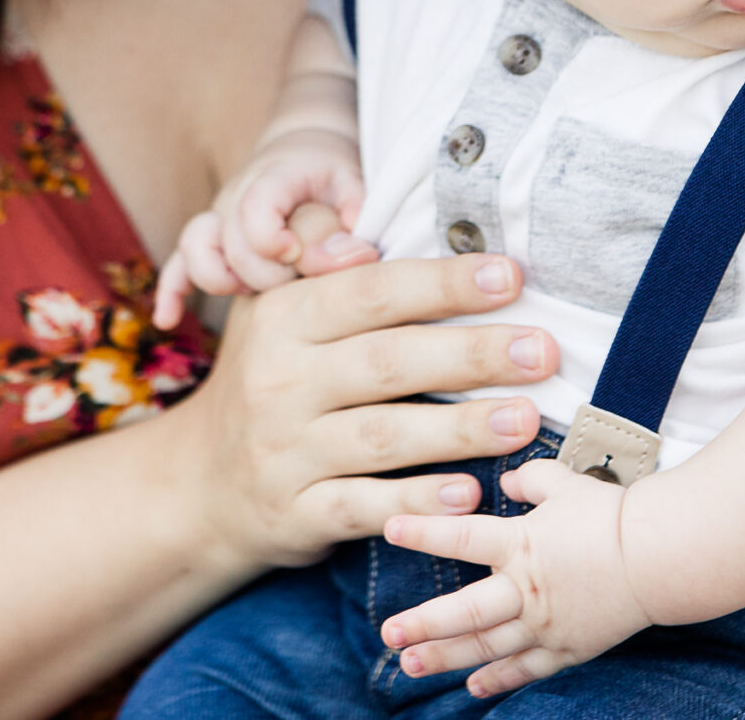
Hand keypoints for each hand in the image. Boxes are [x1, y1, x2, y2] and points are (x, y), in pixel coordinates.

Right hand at [153, 142, 373, 329]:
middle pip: (231, 246)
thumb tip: (356, 256)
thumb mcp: (351, 182)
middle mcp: (237, 196)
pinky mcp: (207, 239)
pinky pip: (178, 264)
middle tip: (297, 280)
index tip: (297, 255)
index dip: (272, 239)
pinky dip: (171, 291)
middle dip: (265, 276)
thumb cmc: (331, 174)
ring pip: (197, 253)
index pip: (254, 209)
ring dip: (223, 281)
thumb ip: (354, 214)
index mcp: (274, 178)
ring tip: (254, 292)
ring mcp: (217, 218)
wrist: (303, 153)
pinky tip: (168, 320)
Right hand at [170, 252, 560, 572]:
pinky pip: (363, 506)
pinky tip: (469, 492)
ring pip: (383, 437)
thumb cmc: (271, 377)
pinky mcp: (297, 513)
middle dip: (471, 354)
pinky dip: (416, 501)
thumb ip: (324, 261)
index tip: (511, 277)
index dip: (443, 284)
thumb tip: (374, 231)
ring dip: (460, 429)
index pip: (372, 293)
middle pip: (388, 362)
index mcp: (284, 318)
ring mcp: (286, 452)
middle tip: (543, 350)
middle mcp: (279, 382)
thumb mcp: (278, 309)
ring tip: (526, 419)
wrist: (202, 482)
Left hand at [379, 459, 652, 696]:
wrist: (662, 555)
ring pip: (488, 646)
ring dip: (447, 657)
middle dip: (423, 624)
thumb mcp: (566, 483)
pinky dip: (499, 679)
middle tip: (388, 633)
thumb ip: (529, 481)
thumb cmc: (613, 514)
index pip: (461, 537)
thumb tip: (507, 484)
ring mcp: (547, 625)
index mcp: (521, 545)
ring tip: (411, 665)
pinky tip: (473, 687)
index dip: (423, 532)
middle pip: (464, 612)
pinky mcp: (569, 647)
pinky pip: (527, 669)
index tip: (389, 528)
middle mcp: (526, 590)